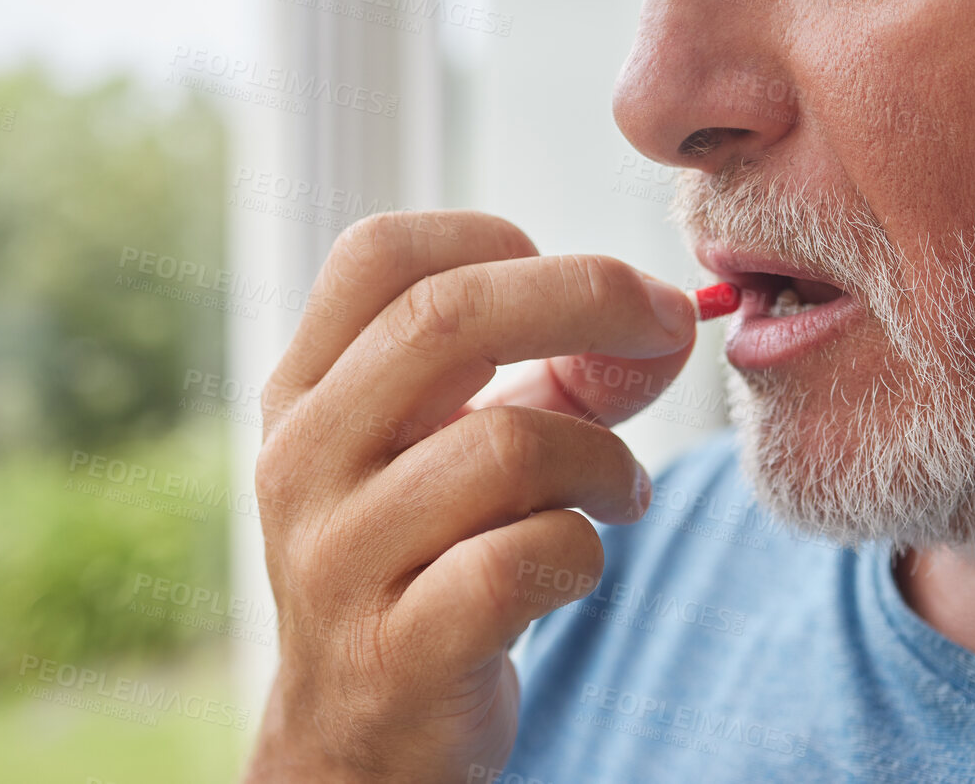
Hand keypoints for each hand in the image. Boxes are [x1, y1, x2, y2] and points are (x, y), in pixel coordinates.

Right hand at [241, 211, 696, 781]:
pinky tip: (582, 562)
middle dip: (589, 299)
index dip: (498, 241)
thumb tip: (672, 320)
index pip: (380, 255)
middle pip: (445, 319)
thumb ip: (564, 377)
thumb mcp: (471, 450)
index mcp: (309, 390)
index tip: (583, 284)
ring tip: (622, 490)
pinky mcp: (393, 653)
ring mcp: (336, 560)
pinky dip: (583, 551)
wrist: (363, 743)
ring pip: (507, 448)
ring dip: (604, 459)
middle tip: (671, 325)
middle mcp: (303, 461)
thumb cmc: (430, 563)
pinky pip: (521, 562)